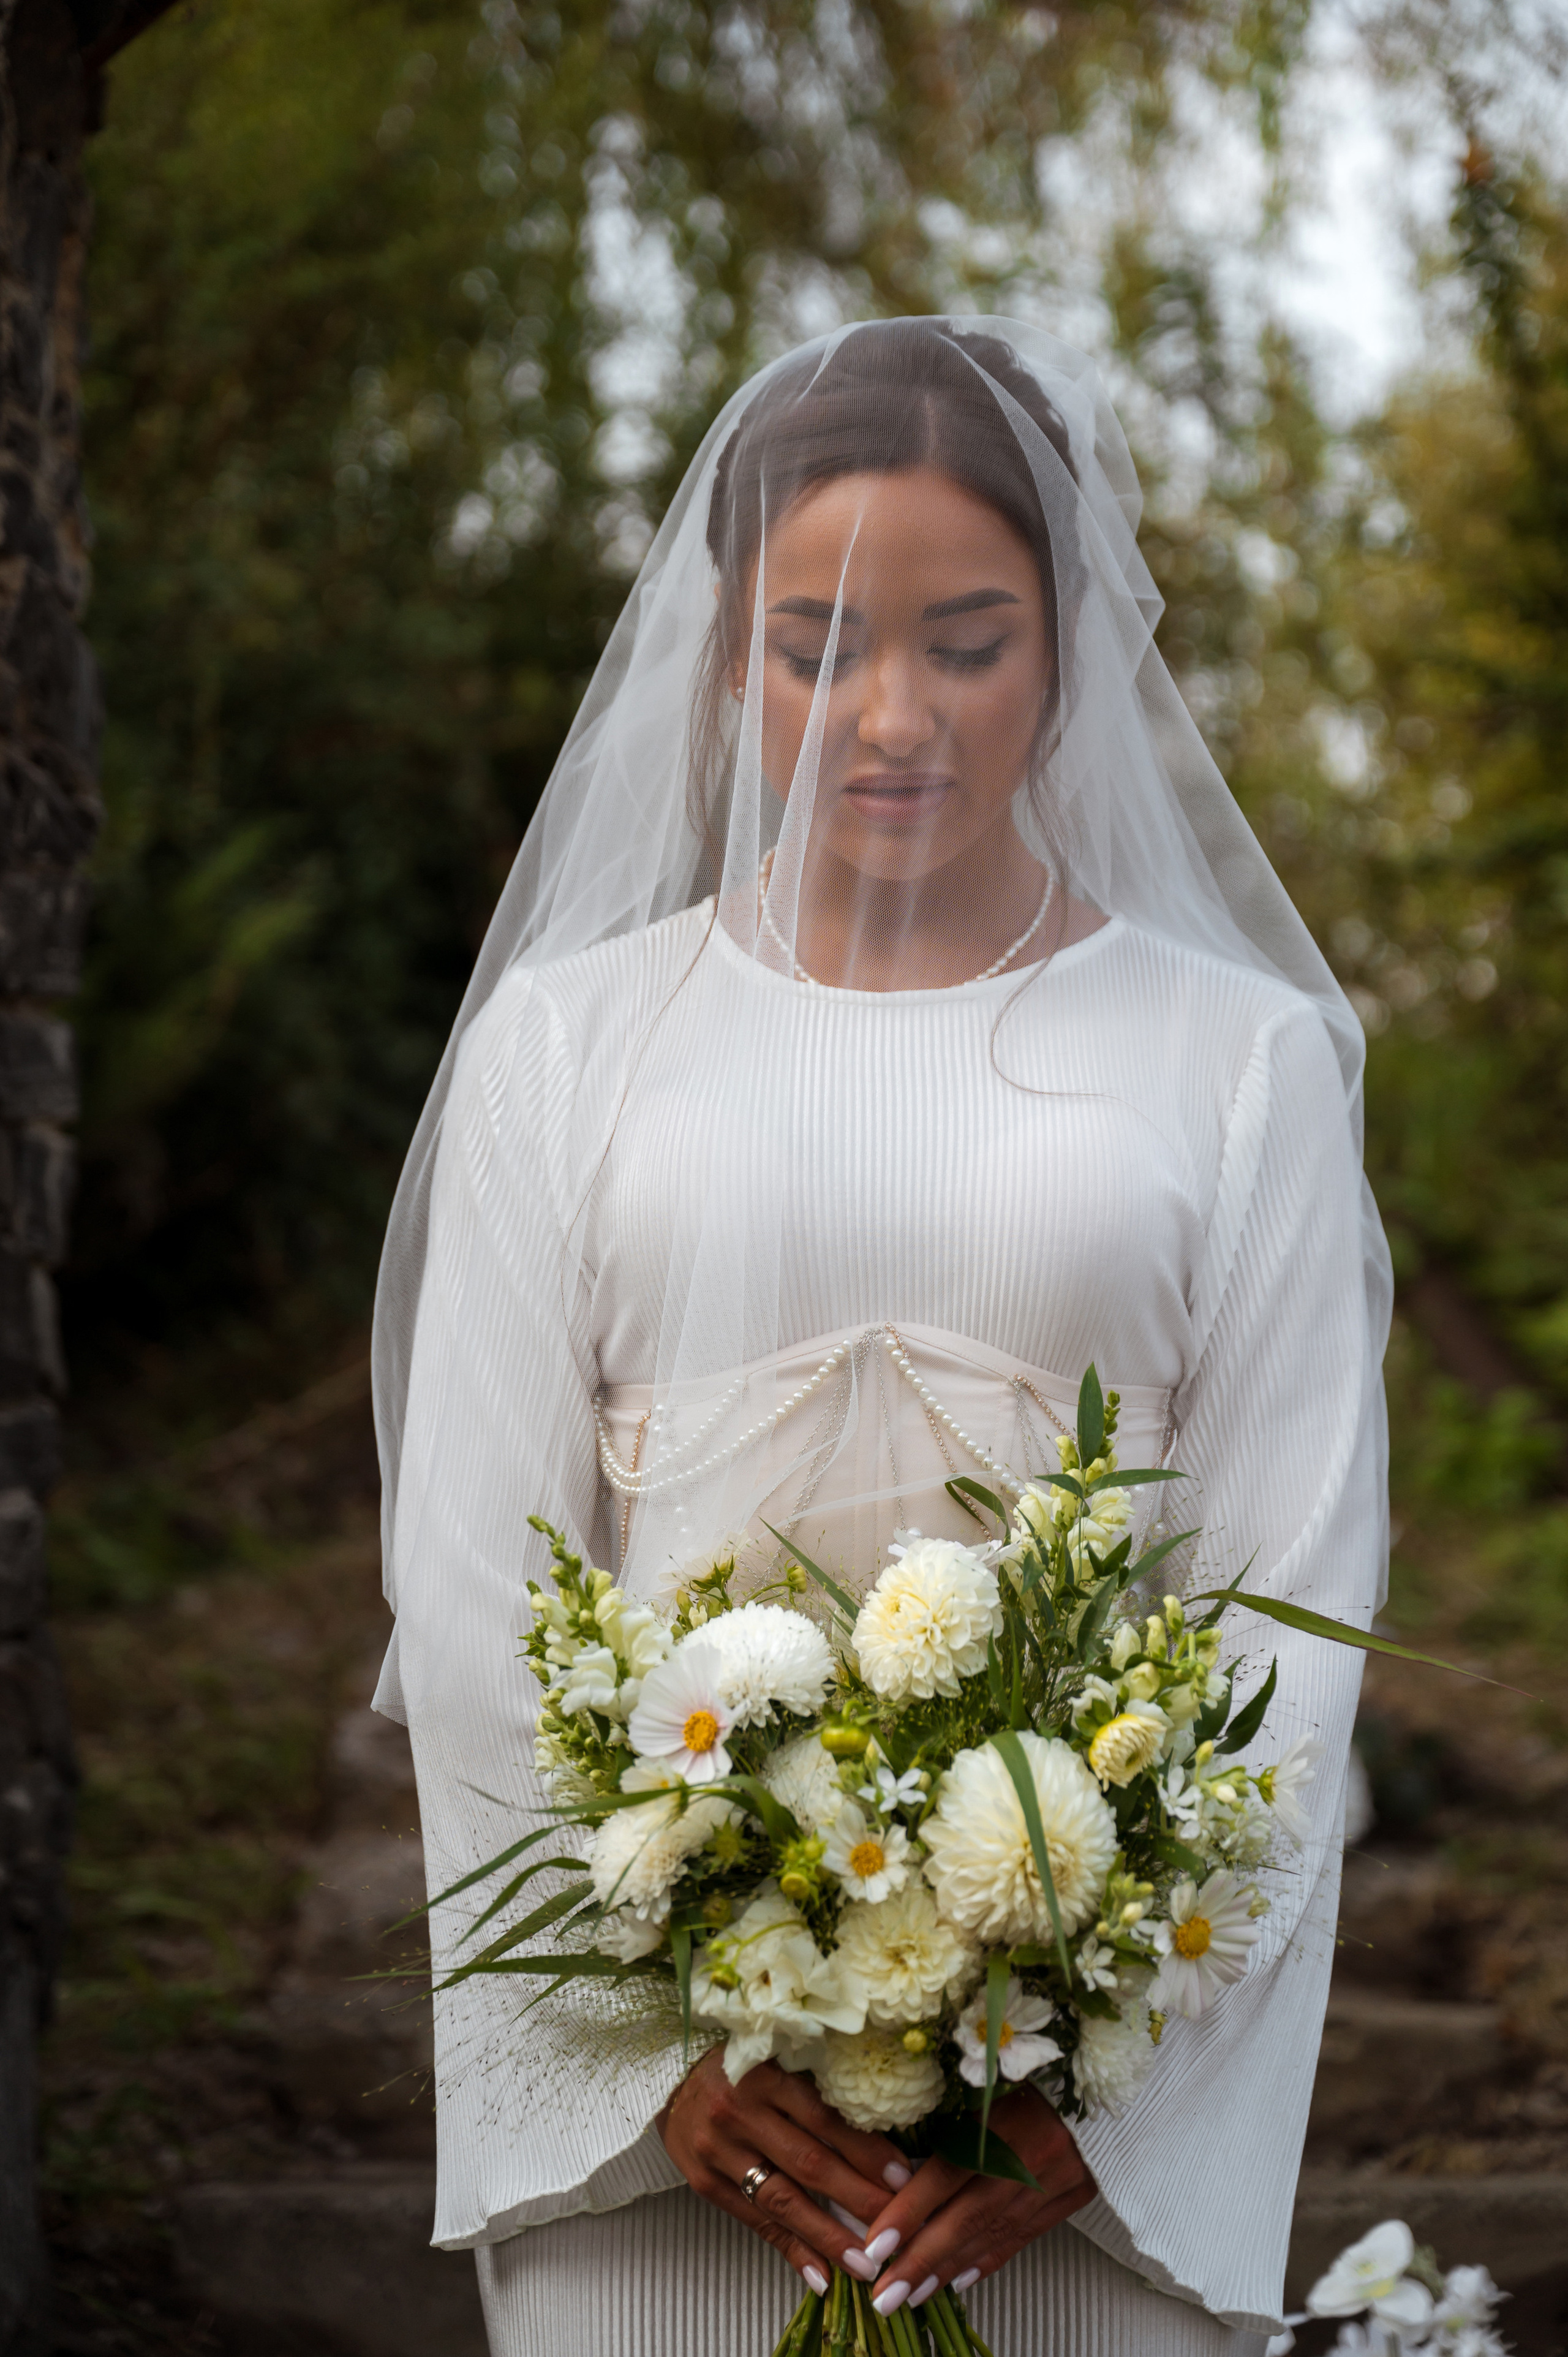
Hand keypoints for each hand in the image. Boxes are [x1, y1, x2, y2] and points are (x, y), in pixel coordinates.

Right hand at [657, 2050, 915, 2293]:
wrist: (671, 2077)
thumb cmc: (742, 2068)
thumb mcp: (779, 2061)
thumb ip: (820, 2090)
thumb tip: (883, 2136)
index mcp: (766, 2074)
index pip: (824, 2118)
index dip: (866, 2150)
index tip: (902, 2179)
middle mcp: (739, 2111)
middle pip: (807, 2163)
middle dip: (856, 2200)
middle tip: (895, 2230)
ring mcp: (718, 2150)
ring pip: (782, 2200)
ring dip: (826, 2237)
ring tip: (864, 2265)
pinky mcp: (704, 2182)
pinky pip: (755, 2221)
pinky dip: (790, 2249)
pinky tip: (820, 2275)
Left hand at [852, 2084, 1094, 2316]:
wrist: (1092, 2077)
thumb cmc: (1022, 2072)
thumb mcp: (979, 2083)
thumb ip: (944, 2125)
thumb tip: (897, 2177)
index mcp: (1001, 2116)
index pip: (947, 2174)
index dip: (909, 2211)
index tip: (874, 2245)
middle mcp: (1027, 2154)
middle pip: (968, 2216)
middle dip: (922, 2259)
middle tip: (885, 2294)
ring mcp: (1054, 2178)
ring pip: (993, 2232)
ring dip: (949, 2268)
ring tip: (912, 2294)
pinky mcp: (1071, 2194)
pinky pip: (1024, 2235)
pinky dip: (988, 2258)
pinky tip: (959, 2279)